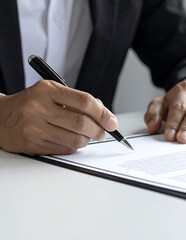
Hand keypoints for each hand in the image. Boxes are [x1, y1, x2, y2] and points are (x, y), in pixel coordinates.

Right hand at [0, 80, 117, 154]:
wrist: (1, 117)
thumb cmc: (31, 103)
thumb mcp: (52, 93)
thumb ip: (77, 100)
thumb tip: (103, 113)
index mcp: (47, 90)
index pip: (84, 101)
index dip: (103, 113)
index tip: (112, 122)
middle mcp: (39, 108)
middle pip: (81, 123)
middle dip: (99, 130)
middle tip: (103, 132)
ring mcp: (35, 127)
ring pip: (75, 140)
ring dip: (88, 140)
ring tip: (88, 136)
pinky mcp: (33, 144)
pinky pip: (65, 149)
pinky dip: (74, 146)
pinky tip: (72, 140)